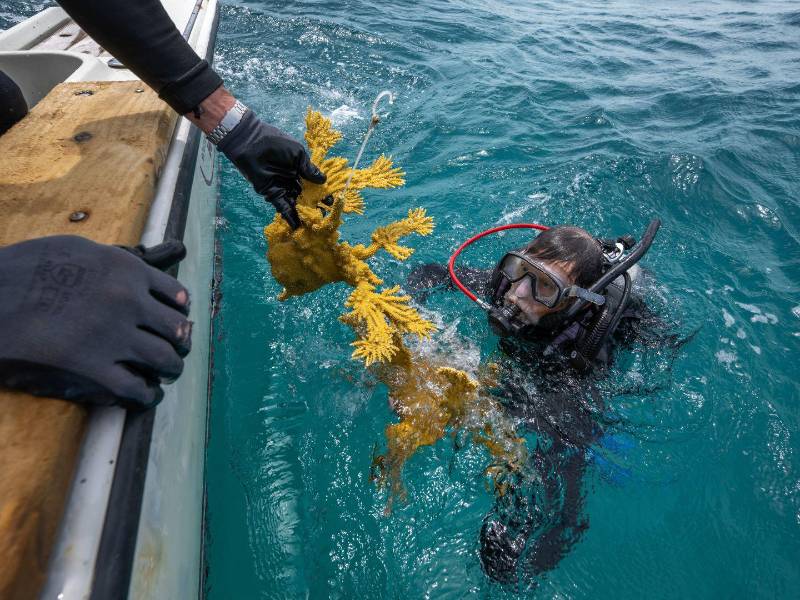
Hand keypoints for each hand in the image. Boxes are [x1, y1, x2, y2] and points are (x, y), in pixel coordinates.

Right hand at [0, 236, 191, 409]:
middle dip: (180, 342)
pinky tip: (144, 394)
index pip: (177, 296)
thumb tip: (142, 270)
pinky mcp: (93, 369)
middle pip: (178, 330)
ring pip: (166, 360)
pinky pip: (137, 388)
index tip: (176, 320)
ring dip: (170, 369)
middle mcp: (129, 302)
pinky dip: (146, 394)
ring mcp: (114, 336)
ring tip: (166, 373)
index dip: (179, 312)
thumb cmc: (24, 268)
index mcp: (128, 270)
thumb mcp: (76, 249)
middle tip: (176, 350)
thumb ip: (114, 261)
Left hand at [218, 110, 325, 227]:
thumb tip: (323, 180)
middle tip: (322, 216)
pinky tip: (297, 224)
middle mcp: (293, 181)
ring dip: (303, 214)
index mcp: (300, 170)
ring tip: (312, 225)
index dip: (322, 194)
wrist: (252, 144)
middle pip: (305, 197)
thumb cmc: (277, 144)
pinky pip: (282, 206)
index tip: (330, 202)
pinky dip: (289, 216)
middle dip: (314, 207)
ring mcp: (282, 188)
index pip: (314, 185)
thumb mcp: (298, 154)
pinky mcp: (271, 194)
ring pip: (295, 204)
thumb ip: (309, 168)